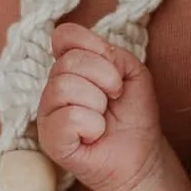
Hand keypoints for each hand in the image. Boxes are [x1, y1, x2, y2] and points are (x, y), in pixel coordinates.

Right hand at [36, 21, 166, 190]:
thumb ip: (114, 54)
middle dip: (105, 78)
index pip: (64, 35)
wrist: (141, 155)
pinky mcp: (50, 140)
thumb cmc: (133, 114)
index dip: (93, 46)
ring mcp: (48, 114)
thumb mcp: (133, 73)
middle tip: (114, 98)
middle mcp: (53, 87)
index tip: (113, 70)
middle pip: (69, 61)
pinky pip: (67, 118)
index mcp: (70, 67)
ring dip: (98, 103)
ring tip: (103, 118)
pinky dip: (91, 126)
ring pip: (64, 86)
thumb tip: (95, 53)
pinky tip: (94, 134)